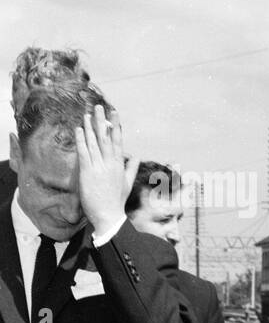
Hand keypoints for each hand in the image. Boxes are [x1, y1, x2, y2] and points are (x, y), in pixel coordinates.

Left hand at [74, 105, 134, 236]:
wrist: (109, 215)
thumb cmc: (117, 201)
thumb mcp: (127, 184)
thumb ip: (131, 168)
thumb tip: (136, 156)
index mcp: (119, 165)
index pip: (117, 141)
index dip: (115, 126)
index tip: (114, 113)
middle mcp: (110, 163)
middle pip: (105, 138)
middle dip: (102, 121)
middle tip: (99, 107)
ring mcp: (99, 167)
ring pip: (94, 143)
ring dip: (90, 127)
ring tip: (87, 114)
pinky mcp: (88, 172)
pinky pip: (84, 152)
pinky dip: (81, 140)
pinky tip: (79, 129)